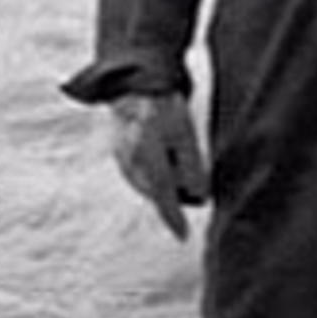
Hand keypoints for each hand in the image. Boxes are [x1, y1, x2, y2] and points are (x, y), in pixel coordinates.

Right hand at [105, 92, 208, 240]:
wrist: (135, 82)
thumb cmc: (164, 104)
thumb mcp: (185, 133)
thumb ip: (191, 165)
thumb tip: (197, 194)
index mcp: (147, 154)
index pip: (163, 194)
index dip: (173, 217)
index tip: (183, 236)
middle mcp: (129, 159)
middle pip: (154, 190)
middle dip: (171, 194)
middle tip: (190, 181)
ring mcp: (121, 156)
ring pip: (145, 183)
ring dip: (162, 184)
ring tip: (175, 163)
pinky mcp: (119, 152)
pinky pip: (138, 173)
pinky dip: (152, 174)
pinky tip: (162, 160)